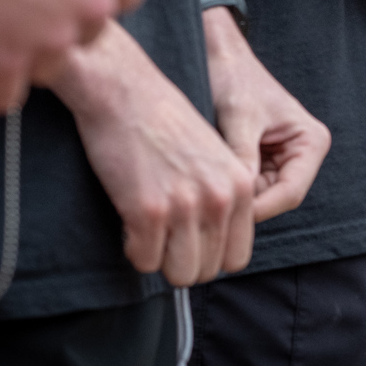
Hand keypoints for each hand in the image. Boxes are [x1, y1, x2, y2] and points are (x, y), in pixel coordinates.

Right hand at [52, 20, 255, 285]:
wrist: (124, 91)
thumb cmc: (164, 121)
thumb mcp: (214, 156)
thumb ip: (224, 197)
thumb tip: (215, 247)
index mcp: (241, 186)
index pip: (237, 257)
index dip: (208, 256)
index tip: (188, 240)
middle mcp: (220, 199)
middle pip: (207, 271)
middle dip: (181, 261)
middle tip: (162, 236)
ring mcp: (186, 206)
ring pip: (179, 274)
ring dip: (159, 259)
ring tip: (147, 230)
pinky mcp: (149, 210)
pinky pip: (144, 261)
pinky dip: (133, 249)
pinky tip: (129, 221)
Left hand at [202, 7, 330, 222]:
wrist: (218, 56)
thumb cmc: (232, 78)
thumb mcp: (238, 117)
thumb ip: (243, 157)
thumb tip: (238, 200)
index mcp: (310, 141)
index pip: (291, 192)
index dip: (259, 209)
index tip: (224, 217)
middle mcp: (302, 153)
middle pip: (276, 199)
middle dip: (245, 206)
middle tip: (209, 215)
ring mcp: (282, 159)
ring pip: (260, 197)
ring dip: (235, 199)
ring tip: (206, 197)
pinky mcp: (262, 160)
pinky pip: (247, 187)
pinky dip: (229, 189)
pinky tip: (207, 186)